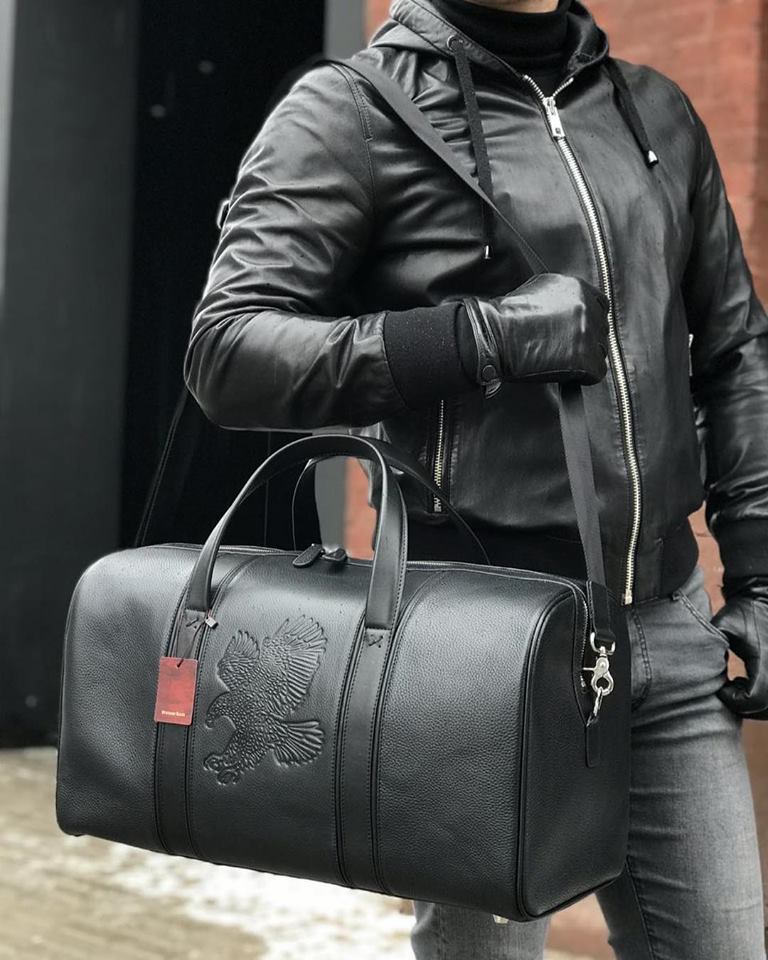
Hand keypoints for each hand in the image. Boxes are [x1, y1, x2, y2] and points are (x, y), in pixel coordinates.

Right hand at [462, 273, 609, 396]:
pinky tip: (568, 373)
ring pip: (600, 351)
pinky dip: (584, 376)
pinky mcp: (584, 359)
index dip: (591, 320)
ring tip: (564, 361)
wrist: (495, 336)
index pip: (601, 305)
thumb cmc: (507, 316)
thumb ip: (561, 297)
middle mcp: (586, 308)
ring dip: (586, 357)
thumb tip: (569, 310)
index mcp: (577, 288)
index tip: (581, 330)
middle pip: (601, 329)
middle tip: (567, 349)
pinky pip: (597, 372)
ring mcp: (587, 334)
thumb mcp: (538, 289)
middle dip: (587, 339)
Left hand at [713, 593, 767, 719]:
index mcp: (766, 660)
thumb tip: (698, 670)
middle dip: (743, 705)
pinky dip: (763, 700)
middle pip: (764, 709)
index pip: (755, 699)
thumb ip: (711, 646)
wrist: (765, 600)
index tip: (722, 687)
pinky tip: (749, 682)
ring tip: (738, 685)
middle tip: (727, 689)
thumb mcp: (723, 626)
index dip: (734, 700)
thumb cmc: (743, 613)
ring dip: (754, 704)